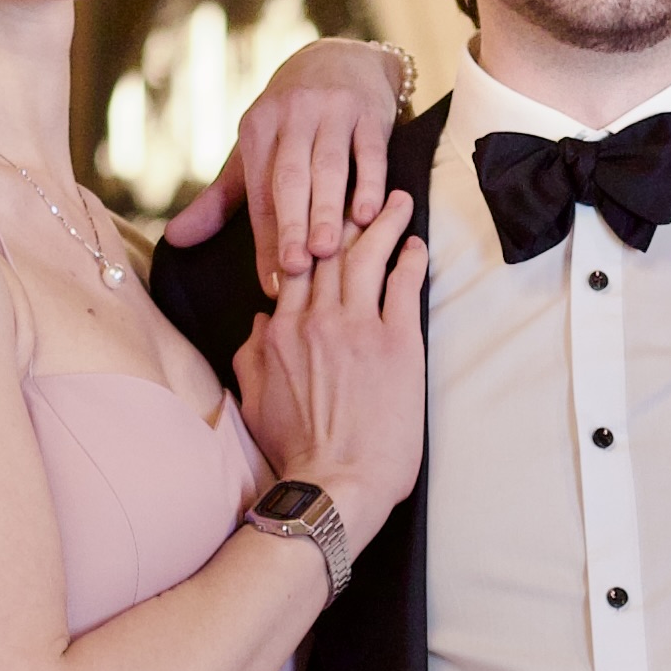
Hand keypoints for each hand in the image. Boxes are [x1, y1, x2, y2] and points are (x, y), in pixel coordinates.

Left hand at [164, 40, 412, 289]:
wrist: (340, 59)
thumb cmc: (290, 120)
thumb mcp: (253, 151)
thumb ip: (218, 200)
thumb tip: (173, 240)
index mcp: (258, 128)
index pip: (260, 192)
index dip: (265, 239)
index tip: (272, 283)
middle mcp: (292, 116)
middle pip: (289, 178)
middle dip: (290, 224)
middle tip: (295, 268)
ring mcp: (332, 110)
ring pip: (327, 166)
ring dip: (327, 209)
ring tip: (327, 250)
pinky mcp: (369, 112)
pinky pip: (370, 151)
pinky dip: (370, 182)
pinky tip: (369, 214)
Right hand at [235, 199, 428, 524]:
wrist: (333, 484)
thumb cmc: (296, 450)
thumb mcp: (255, 398)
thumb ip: (253, 354)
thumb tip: (259, 322)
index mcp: (280, 331)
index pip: (293, 266)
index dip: (308, 234)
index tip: (320, 212)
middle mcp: (316, 320)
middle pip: (330, 250)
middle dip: (347, 213)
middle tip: (363, 187)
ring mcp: (357, 328)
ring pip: (367, 258)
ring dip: (384, 223)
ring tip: (399, 199)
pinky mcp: (397, 344)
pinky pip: (403, 288)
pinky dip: (409, 261)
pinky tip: (417, 245)